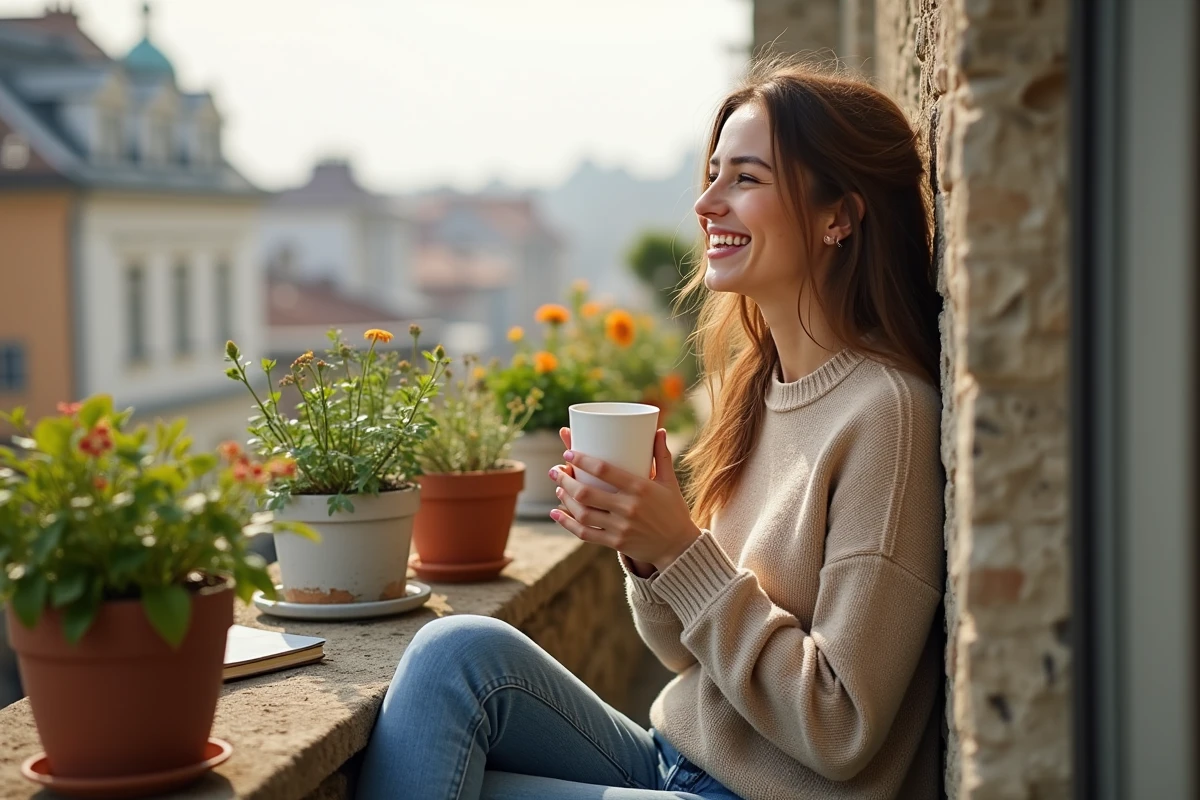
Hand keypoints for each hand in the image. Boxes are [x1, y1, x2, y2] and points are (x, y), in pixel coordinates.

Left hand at [549, 427, 700, 572]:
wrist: (678, 546)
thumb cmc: (673, 510)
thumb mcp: (669, 482)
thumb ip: (662, 456)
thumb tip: (659, 429)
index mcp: (640, 488)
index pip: (604, 470)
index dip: (582, 460)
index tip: (568, 452)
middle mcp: (628, 507)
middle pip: (586, 493)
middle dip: (566, 479)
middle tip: (556, 470)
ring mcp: (620, 527)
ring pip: (583, 513)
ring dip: (566, 499)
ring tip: (558, 487)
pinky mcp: (615, 543)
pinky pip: (586, 533)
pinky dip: (567, 523)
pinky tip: (556, 513)